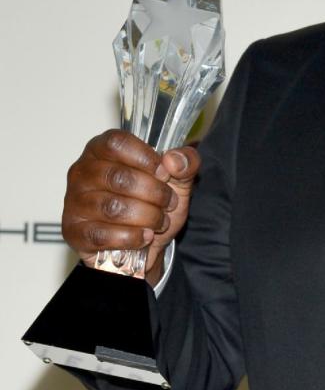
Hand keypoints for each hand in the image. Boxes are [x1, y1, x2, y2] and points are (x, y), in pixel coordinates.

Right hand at [62, 129, 200, 284]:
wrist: (146, 246)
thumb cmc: (154, 205)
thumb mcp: (178, 180)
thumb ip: (186, 162)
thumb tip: (174, 160)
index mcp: (101, 150)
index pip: (116, 142)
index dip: (145, 158)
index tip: (164, 173)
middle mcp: (82, 172)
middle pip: (118, 177)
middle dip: (154, 193)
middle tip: (169, 203)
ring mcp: (74, 202)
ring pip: (113, 208)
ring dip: (148, 217)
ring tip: (160, 222)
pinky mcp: (74, 232)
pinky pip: (103, 235)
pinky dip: (132, 237)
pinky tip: (145, 237)